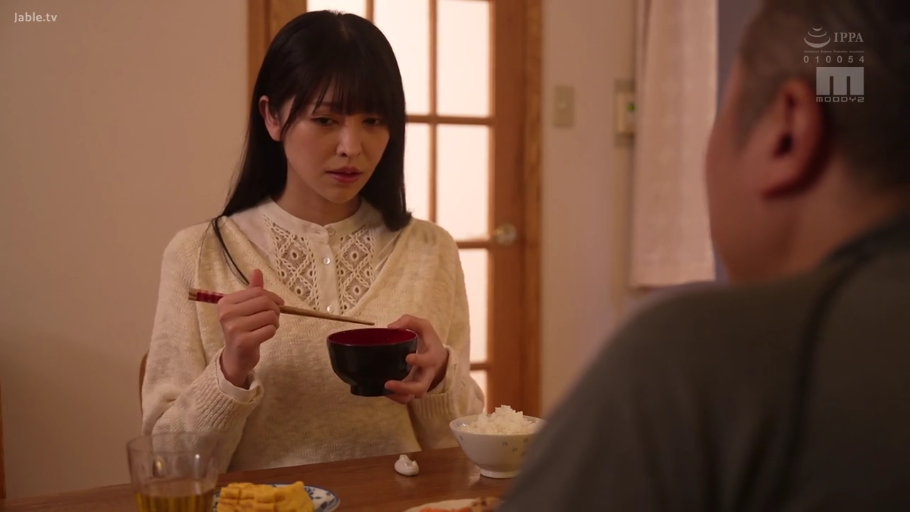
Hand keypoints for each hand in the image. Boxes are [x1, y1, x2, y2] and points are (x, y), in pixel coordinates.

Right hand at [218, 269, 283, 387]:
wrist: (236, 357)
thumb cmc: (241, 329)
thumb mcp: (244, 308)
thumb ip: (252, 291)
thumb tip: (257, 271)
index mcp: (225, 302)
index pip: (258, 292)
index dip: (273, 297)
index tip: (278, 304)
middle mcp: (227, 314)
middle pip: (265, 302)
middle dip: (275, 309)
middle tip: (274, 317)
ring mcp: (234, 328)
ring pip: (270, 316)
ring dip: (275, 322)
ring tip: (268, 327)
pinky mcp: (244, 342)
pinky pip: (270, 330)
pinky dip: (272, 332)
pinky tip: (264, 335)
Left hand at [384, 315, 449, 403]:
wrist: (439, 357)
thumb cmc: (428, 340)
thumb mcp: (423, 326)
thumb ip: (408, 321)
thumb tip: (390, 327)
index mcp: (432, 356)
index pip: (428, 361)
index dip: (419, 361)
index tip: (407, 358)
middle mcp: (428, 373)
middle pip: (420, 387)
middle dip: (404, 387)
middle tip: (388, 383)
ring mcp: (421, 383)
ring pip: (412, 396)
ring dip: (399, 396)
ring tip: (384, 389)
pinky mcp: (414, 389)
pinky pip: (406, 398)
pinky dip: (396, 397)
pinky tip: (384, 391)